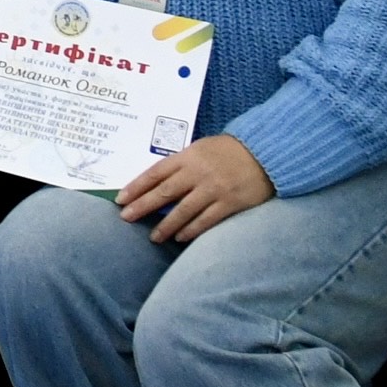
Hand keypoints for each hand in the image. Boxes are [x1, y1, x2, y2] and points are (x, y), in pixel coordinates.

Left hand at [116, 132, 274, 248]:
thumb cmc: (228, 151)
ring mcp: (214, 188)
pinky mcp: (230, 202)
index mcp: (188, 156)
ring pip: (183, 210)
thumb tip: (156, 183)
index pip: (155, 173)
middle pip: (164, 192)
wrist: (265, 153)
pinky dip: (191, 230)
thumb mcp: (201, 149)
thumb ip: (181, 164)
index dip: (136, 187)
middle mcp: (198, 172)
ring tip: (153, 237)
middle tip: (126, 218)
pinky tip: (180, 238)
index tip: (121, 199)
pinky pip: (206, 220)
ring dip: (166, 225)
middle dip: (142, 206)